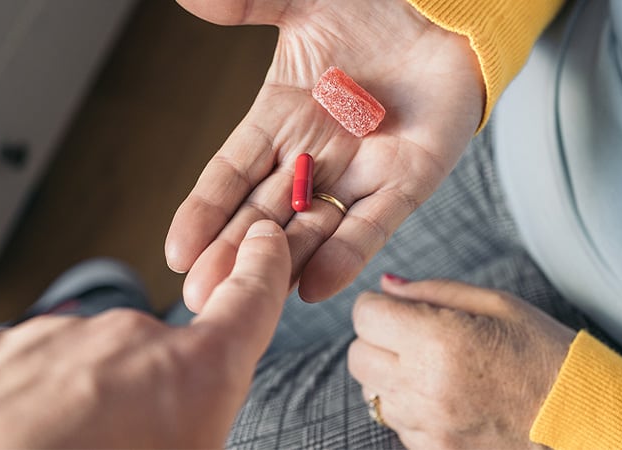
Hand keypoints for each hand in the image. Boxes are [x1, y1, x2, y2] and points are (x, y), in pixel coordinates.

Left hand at [0, 220, 290, 448]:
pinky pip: (35, 369)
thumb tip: (198, 414)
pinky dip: (35, 400)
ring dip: (87, 402)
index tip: (265, 243)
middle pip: (160, 355)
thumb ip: (204, 419)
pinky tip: (24, 440)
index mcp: (191, 377)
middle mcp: (129, 341)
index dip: (263, 268)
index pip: (249, 299)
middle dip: (148, 395)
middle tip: (126, 445)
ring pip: (92, 365)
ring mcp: (60, 339)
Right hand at [166, 0, 483, 310]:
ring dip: (280, 264)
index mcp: (281, 117)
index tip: (176, 250)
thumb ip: (250, 7)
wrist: (445, 10)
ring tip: (247, 299)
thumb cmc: (375, 5)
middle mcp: (314, 153)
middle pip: (263, 212)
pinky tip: (314, 288)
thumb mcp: (304, 5)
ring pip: (311, 228)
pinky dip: (345, 254)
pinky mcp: (407, 180)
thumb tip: (193, 0)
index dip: (205, 211)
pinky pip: (373, 224)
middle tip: (199, 296)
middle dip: (232, 254)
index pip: (232, 173)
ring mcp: (360, 171)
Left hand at [348, 275, 575, 449]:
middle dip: (376, 339)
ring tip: (433, 367)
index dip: (376, 306)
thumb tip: (384, 285)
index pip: (364, 315)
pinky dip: (407, 405)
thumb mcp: (496, 304)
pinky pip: (395, 421)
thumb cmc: (544, 354)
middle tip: (411, 334)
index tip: (394, 308)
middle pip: (357, 355)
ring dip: (389, 374)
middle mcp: (424, 387)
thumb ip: (431, 291)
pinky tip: (443, 395)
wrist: (583, 419)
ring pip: (371, 391)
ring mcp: (427, 425)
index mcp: (438, 341)